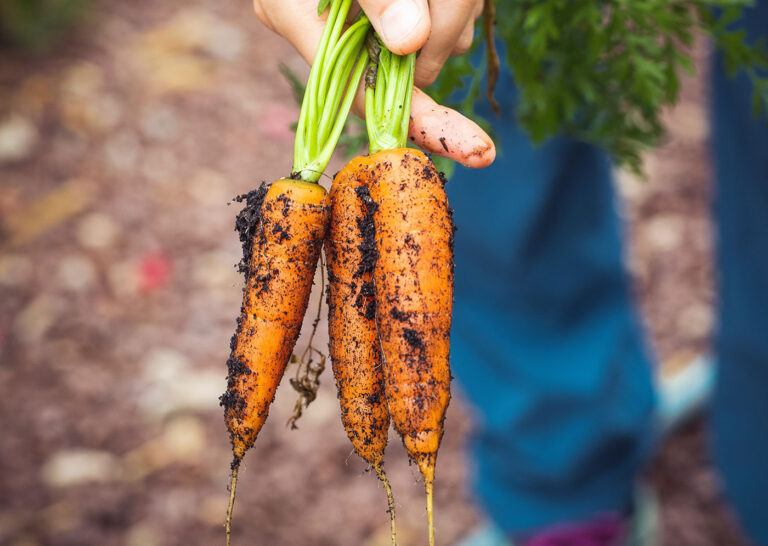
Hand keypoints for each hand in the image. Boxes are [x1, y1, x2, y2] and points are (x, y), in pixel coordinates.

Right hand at [253, 0, 494, 167]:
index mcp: (300, 19)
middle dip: (448, 32)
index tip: (477, 148)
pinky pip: (447, 19)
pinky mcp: (396, 8)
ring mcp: (365, 20)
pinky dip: (460, 1)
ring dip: (458, 9)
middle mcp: (331, 29)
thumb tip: (410, 42)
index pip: (367, 97)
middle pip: (412, 68)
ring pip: (439, 41)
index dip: (423, 122)